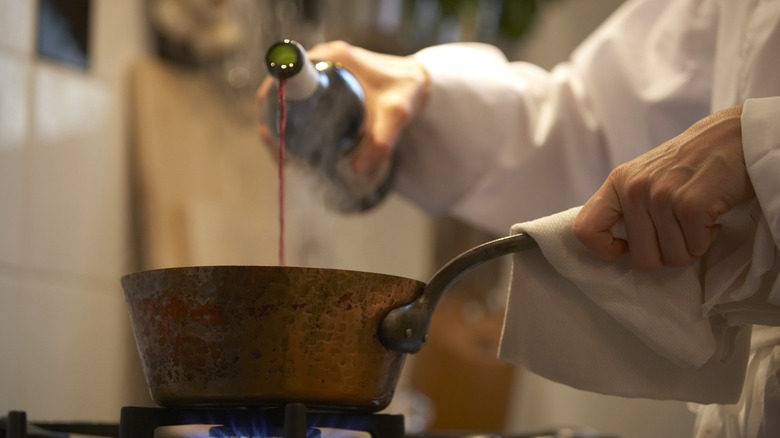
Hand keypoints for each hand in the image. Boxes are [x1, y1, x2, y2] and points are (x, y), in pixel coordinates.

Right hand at [256, 40, 430, 177]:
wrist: (419, 84)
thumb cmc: (408, 91)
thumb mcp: (397, 115)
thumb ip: (382, 141)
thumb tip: (357, 171)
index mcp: (334, 57)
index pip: (287, 74)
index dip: (273, 101)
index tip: (275, 132)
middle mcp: (324, 60)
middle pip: (281, 90)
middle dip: (275, 122)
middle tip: (284, 155)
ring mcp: (323, 73)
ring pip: (289, 100)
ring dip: (282, 126)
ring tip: (290, 159)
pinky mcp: (326, 86)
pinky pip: (300, 104)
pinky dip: (293, 125)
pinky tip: (295, 149)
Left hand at [572, 105, 754, 270]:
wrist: (735, 136)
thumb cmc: (691, 162)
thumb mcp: (645, 176)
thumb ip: (628, 206)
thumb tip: (617, 248)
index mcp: (617, 183)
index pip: (584, 230)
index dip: (604, 250)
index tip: (627, 247)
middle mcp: (634, 189)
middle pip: (641, 260)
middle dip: (666, 255)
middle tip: (680, 232)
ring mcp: (661, 196)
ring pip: (672, 258)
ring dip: (690, 246)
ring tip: (696, 219)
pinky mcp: (691, 205)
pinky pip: (695, 249)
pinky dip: (708, 239)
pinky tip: (710, 215)